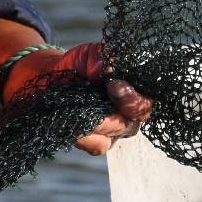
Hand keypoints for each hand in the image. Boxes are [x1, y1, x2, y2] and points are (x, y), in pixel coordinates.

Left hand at [3, 41, 152, 155]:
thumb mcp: (92, 55)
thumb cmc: (80, 65)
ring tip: (77, 109)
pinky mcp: (99, 142)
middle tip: (92, 105)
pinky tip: (71, 123)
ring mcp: (116, 130)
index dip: (133, 98)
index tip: (113, 84)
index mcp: (137, 93)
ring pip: (113, 134)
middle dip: (114, 114)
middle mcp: (130, 115)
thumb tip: (110, 68)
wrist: (54, 77)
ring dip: (95, 123)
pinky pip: (97, 145)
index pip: (146, 103)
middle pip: (131, 124)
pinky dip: (83, 136)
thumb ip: (104, 58)